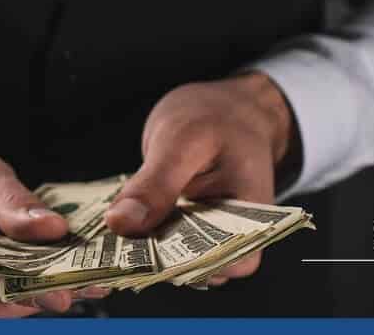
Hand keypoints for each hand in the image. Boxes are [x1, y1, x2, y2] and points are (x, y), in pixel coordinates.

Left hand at [104, 72, 295, 286]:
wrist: (221, 106)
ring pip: (176, 258)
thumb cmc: (217, 116)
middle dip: (158, 259)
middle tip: (119, 241)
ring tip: (119, 230)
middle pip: (199, 267)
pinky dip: (142, 234)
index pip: (231, 262)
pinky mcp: (184, 226)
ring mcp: (208, 232)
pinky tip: (124, 220)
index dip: (192, 263)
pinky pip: (163, 241)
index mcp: (254, 215)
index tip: (145, 252)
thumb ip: (157, 183)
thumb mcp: (184, 140)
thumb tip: (122, 224)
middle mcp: (234, 233)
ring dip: (145, 248)